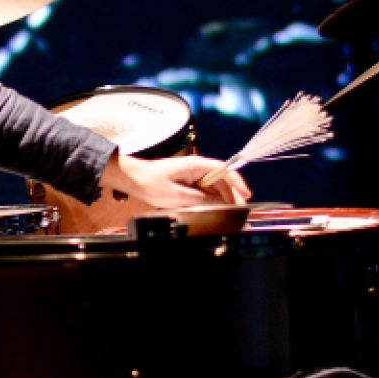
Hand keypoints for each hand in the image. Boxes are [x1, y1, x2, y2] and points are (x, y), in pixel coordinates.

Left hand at [102, 152, 251, 208]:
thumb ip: (200, 199)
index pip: (224, 170)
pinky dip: (212, 198)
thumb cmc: (150, 183)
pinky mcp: (187, 181)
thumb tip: (219, 203)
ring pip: (214, 186)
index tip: (246, 194)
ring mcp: (192, 174)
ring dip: (223, 197)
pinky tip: (216, 208)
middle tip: (240, 210)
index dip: (237, 182)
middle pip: (222, 180)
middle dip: (232, 194)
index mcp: (196, 165)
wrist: (133, 178)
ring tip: (231, 211)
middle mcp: (197, 168)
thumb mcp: (176, 195)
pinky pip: (205, 189)